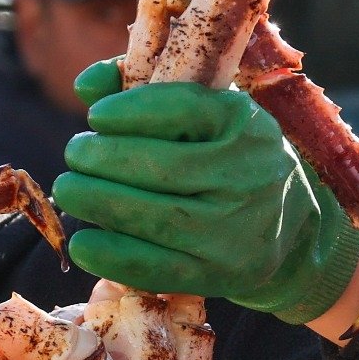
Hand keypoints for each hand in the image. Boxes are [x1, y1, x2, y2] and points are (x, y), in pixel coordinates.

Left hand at [53, 60, 358, 326]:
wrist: (289, 232)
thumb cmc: (226, 159)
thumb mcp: (204, 115)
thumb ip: (144, 88)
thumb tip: (84, 84)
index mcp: (245, 125)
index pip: (183, 109)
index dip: (131, 112)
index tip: (96, 117)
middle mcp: (246, 176)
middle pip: (161, 167)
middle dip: (102, 159)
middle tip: (74, 154)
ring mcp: (234, 230)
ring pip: (154, 217)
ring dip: (98, 202)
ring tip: (69, 190)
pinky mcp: (217, 274)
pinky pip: (155, 267)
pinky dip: (110, 255)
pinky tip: (82, 242)